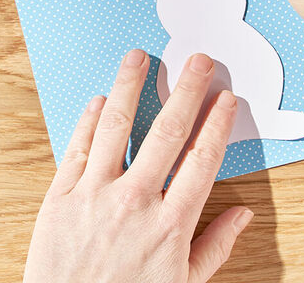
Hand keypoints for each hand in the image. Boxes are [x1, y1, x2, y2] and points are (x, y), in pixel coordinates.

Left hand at [23, 50, 251, 282]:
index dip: (217, 123)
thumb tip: (243, 215)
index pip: (202, 159)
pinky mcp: (59, 199)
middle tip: (198, 61)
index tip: (226, 99)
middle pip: (167, 132)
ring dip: (129, 86)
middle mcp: (134, 202)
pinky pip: (77, 149)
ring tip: (138, 57)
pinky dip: (88, 121)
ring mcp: (94, 196)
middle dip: (187, 90)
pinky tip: (99, 100)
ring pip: (116, 127)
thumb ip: (215, 247)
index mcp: (171, 224)